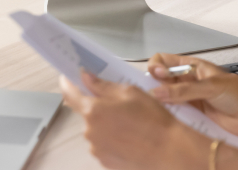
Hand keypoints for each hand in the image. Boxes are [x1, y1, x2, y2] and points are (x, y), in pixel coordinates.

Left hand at [60, 71, 205, 169]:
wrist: (169, 151)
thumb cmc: (153, 120)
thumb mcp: (130, 92)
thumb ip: (103, 85)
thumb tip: (86, 77)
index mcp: (93, 111)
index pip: (70, 93)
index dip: (67, 83)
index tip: (68, 77)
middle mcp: (90, 131)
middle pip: (86, 112)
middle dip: (98, 106)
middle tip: (120, 104)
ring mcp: (97, 149)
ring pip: (96, 129)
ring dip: (106, 123)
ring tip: (131, 123)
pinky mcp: (105, 161)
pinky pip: (104, 144)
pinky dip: (113, 138)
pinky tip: (131, 137)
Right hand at [148, 53, 237, 136]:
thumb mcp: (210, 86)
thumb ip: (184, 89)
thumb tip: (157, 92)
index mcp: (190, 67)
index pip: (163, 61)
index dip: (155, 67)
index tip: (156, 77)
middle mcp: (187, 82)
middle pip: (160, 82)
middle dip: (153, 87)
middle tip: (154, 96)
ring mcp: (189, 99)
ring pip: (166, 100)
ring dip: (161, 104)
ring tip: (162, 109)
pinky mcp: (193, 116)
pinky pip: (175, 116)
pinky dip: (170, 118)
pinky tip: (171, 120)